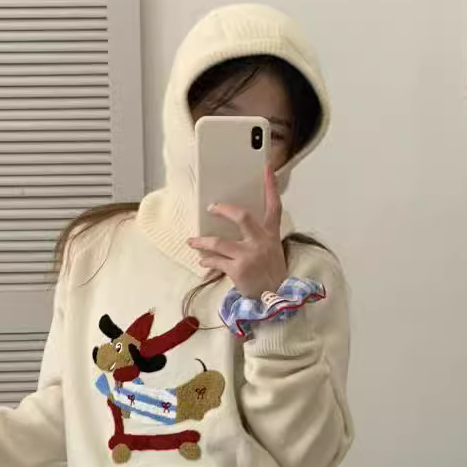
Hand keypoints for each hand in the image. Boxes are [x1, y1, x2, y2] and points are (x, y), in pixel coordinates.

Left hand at [188, 166, 287, 297]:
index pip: (274, 206)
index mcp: (271, 234)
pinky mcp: (238, 270)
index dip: (270, 186)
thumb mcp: (272, 250)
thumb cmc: (271, 273)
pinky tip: (202, 261)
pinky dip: (206, 261)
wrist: (274, 298)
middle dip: (224, 210)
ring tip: (192, 242)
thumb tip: (239, 225)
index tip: (266, 168)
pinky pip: (215, 261)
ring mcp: (249, 256)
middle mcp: (261, 242)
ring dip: (202, 242)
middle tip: (212, 207)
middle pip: (241, 216)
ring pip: (218, 242)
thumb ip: (259, 236)